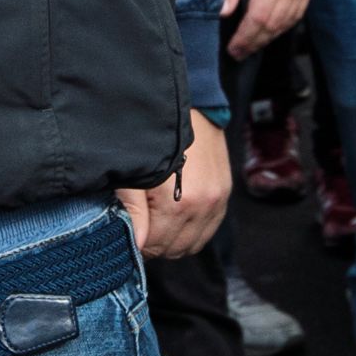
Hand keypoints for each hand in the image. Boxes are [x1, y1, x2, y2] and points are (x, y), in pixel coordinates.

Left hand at [124, 113, 230, 259]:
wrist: (190, 106)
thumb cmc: (154, 137)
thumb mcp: (133, 172)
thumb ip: (133, 211)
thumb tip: (135, 244)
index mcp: (177, 205)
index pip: (154, 246)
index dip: (138, 240)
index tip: (131, 226)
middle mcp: (202, 208)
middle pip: (174, 249)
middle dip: (155, 242)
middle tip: (142, 222)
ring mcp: (217, 202)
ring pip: (193, 244)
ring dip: (174, 239)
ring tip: (159, 219)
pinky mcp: (224, 195)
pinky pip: (208, 230)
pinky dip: (192, 230)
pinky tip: (178, 216)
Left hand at [222, 0, 318, 56]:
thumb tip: (224, 11)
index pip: (259, 17)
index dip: (245, 36)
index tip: (233, 48)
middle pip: (274, 25)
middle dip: (255, 42)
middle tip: (239, 53)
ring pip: (288, 23)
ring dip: (269, 38)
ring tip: (251, 46)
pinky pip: (298, 14)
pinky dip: (283, 26)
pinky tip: (270, 31)